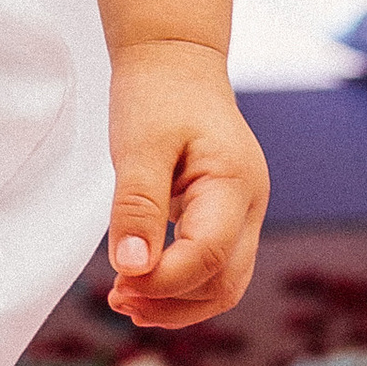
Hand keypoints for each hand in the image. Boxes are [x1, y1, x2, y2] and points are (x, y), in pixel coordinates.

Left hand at [105, 39, 269, 324]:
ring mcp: (242, 213)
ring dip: (175, 302)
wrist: (175, 62)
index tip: (117, 283)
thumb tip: (131, 269)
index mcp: (235, 183)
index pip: (209, 256)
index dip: (164, 282)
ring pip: (223, 283)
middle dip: (171, 303)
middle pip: (225, 283)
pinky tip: (140, 285)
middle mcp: (250, 205)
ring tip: (123, 300)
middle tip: (116, 300)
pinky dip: (179, 284)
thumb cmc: (157, 95)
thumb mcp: (138, 145)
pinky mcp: (225, 217)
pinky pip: (211, 265)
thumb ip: (136, 206)